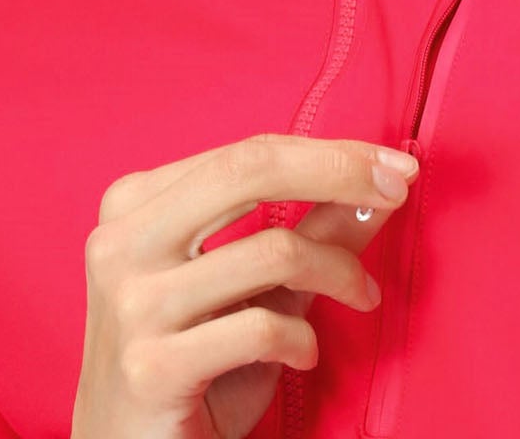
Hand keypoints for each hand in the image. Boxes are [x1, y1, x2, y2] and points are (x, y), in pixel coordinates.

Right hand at [69, 131, 420, 438]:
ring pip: (272, 251)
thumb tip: (381, 184)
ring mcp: (131, 304)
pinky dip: (304, 341)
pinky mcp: (150, 367)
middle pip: (250, 171)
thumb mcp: (254, 288)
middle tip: (397, 189)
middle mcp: (122, 243)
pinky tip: (304, 355)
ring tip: (361, 296)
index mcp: (135, 204)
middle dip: (339, 172)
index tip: (392, 165)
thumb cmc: (192, 367)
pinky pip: (261, 328)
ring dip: (339, 274)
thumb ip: (311, 232)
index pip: (249, 152)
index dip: (331, 153)